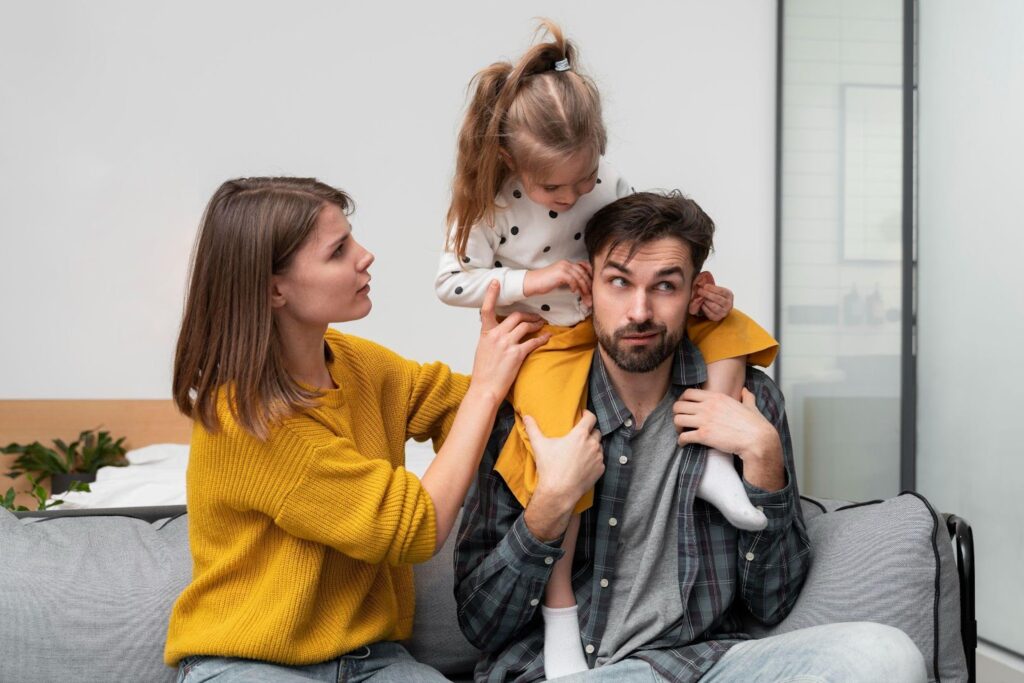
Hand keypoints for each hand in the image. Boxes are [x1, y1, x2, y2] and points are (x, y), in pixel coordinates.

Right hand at [470, 281, 548, 402]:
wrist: (485, 388)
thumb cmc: (483, 372)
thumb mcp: (483, 349)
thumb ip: (491, 337)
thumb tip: (498, 330)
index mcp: (486, 333)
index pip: (486, 309)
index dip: (491, 294)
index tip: (496, 282)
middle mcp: (496, 335)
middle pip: (516, 316)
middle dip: (528, 315)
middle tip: (536, 317)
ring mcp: (506, 344)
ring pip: (525, 326)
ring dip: (536, 324)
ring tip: (542, 325)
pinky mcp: (517, 354)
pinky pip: (533, 342)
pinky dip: (542, 338)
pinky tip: (547, 338)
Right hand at [523, 260, 592, 305]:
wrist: (532, 282)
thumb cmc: (545, 282)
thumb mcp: (559, 279)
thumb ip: (569, 279)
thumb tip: (580, 288)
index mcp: (567, 263)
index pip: (584, 267)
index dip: (590, 276)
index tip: (592, 286)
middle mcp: (566, 263)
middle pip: (583, 273)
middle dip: (589, 285)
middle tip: (591, 296)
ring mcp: (563, 267)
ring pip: (580, 277)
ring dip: (584, 288)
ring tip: (585, 296)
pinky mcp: (560, 273)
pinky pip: (573, 280)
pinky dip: (575, 286)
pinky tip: (573, 291)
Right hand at [523, 411, 604, 504]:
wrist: (559, 492)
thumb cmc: (550, 467)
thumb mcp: (539, 445)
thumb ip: (533, 429)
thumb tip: (526, 417)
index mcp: (580, 435)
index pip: (590, 418)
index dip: (587, 414)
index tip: (582, 415)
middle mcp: (592, 444)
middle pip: (596, 432)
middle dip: (589, 432)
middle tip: (579, 437)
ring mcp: (598, 458)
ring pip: (599, 447)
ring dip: (592, 446)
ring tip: (581, 451)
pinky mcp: (600, 470)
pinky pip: (600, 461)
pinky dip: (594, 461)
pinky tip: (584, 465)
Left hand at [673, 388, 779, 465]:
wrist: (758, 440)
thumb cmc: (755, 424)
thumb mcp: (750, 406)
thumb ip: (746, 397)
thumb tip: (746, 391)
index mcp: (716, 397)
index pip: (688, 393)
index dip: (682, 400)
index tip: (684, 408)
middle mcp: (707, 406)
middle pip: (678, 405)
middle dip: (677, 413)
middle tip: (681, 421)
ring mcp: (705, 421)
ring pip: (677, 419)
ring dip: (677, 427)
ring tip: (681, 432)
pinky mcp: (704, 436)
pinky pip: (684, 436)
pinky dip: (681, 441)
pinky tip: (683, 444)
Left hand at [688, 272, 733, 321]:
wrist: (720, 307)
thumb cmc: (717, 296)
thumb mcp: (717, 290)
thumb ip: (711, 287)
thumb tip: (701, 282)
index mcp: (729, 295)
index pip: (721, 291)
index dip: (713, 288)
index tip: (705, 286)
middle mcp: (729, 304)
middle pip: (717, 299)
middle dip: (707, 294)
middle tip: (699, 290)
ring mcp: (724, 312)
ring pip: (713, 306)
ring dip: (705, 301)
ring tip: (700, 297)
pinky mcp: (717, 318)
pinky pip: (709, 313)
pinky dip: (704, 308)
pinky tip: (701, 304)